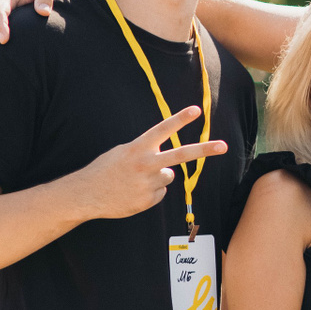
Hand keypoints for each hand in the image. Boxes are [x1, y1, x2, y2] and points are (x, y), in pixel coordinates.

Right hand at [66, 106, 226, 220]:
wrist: (86, 194)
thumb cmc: (104, 170)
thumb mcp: (121, 153)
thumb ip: (145, 153)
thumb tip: (168, 165)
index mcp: (137, 148)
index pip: (162, 130)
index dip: (180, 119)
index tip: (197, 110)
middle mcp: (146, 164)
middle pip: (181, 155)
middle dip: (204, 150)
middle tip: (224, 146)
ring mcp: (148, 183)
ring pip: (168, 176)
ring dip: (157, 178)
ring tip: (135, 181)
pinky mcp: (149, 199)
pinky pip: (160, 193)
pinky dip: (151, 193)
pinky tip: (133, 192)